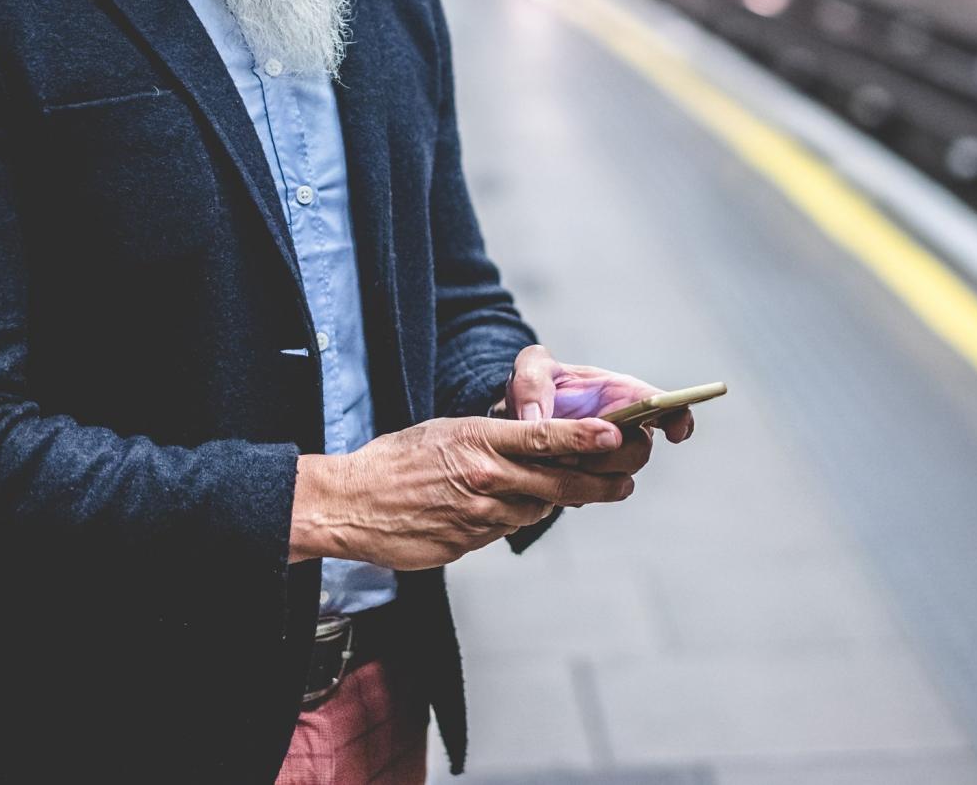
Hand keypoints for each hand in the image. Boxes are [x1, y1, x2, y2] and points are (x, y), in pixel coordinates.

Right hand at [289, 415, 631, 568]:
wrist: (350, 504)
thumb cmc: (398, 459)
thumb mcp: (447, 431)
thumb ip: (494, 439)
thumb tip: (537, 443)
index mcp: (480, 441)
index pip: (544, 437)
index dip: (585, 438)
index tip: (618, 435)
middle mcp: (486, 479)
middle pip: (559, 484)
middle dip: (601, 482)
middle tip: (627, 480)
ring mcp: (479, 517)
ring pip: (536, 510)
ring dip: (556, 502)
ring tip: (579, 490)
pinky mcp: (468, 545)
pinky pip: (505, 530)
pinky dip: (515, 518)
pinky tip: (506, 508)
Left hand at [493, 344, 696, 474]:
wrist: (514, 419)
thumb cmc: (534, 386)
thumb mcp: (530, 369)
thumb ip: (533, 383)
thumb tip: (537, 420)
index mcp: (619, 394)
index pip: (664, 405)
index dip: (678, 418)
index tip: (675, 433)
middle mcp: (621, 429)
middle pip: (641, 451)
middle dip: (614, 454)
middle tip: (577, 448)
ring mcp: (606, 460)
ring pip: (618, 478)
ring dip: (591, 474)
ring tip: (557, 459)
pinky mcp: (587, 483)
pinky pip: (590, 495)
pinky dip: (572, 490)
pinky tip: (550, 475)